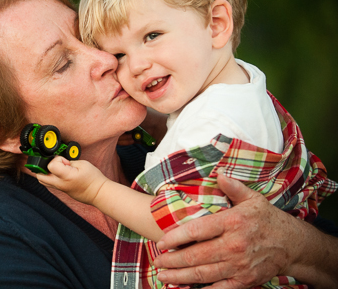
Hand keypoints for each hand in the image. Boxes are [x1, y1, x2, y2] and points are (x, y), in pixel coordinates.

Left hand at [36, 157, 106, 205]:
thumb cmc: (93, 179)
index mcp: (66, 176)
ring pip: (42, 180)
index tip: (64, 160)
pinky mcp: (61, 191)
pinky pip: (48, 183)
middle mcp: (60, 184)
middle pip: (40, 175)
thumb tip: (59, 161)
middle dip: (45, 166)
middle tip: (56, 163)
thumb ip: (68, 162)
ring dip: (45, 172)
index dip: (56, 159)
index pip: (50, 165)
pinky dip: (49, 177)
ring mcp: (59, 189)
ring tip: (57, 169)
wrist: (98, 193)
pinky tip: (59, 173)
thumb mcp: (82, 163)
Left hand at [154, 174, 292, 288]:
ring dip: (180, 276)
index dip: (176, 237)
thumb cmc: (267, 219)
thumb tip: (218, 173)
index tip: (161, 242)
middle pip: (196, 255)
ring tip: (163, 276)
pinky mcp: (245, 280)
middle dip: (172, 260)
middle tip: (157, 260)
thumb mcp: (253, 198)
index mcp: (232, 223)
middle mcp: (234, 245)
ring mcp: (239, 265)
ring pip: (204, 274)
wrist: (293, 244)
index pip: (197, 231)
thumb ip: (233, 187)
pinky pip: (220, 288)